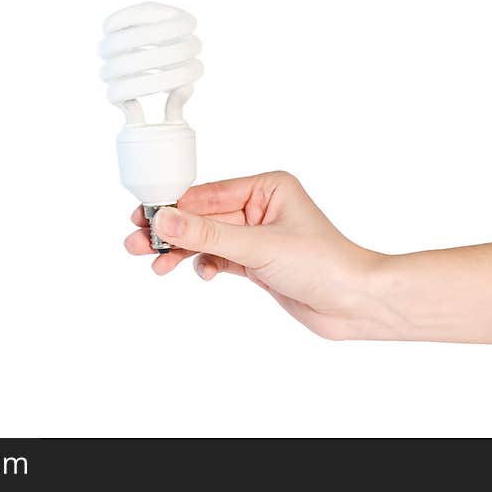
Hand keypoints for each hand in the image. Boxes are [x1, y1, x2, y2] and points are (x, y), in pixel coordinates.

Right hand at [125, 171, 396, 339]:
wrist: (356, 304)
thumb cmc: (324, 264)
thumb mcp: (259, 247)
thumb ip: (208, 234)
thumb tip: (164, 220)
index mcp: (266, 187)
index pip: (207, 193)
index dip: (172, 207)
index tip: (142, 217)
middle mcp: (260, 207)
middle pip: (201, 217)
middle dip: (170, 232)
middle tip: (135, 242)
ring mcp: (257, 236)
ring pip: (206, 239)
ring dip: (181, 251)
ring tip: (156, 265)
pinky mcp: (256, 262)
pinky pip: (218, 258)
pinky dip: (205, 265)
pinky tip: (202, 274)